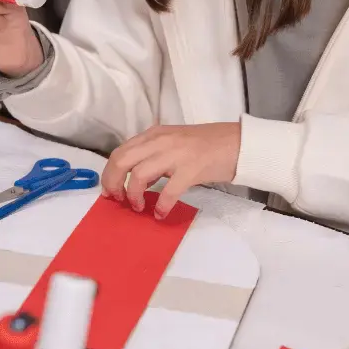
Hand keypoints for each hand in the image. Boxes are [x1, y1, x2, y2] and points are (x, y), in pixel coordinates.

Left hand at [100, 123, 240, 218]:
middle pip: (122, 161)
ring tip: (139, 207)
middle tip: (117, 200)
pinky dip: (161, 206)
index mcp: (155, 135)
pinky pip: (168, 191)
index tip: (110, 190)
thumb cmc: (209, 145)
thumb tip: (138, 179)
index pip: (120, 151)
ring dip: (134, 195)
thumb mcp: (174, 144)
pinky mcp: (191, 169)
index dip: (109, 173)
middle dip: (113, 183)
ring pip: (139, 175)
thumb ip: (155, 156)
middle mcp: (161, 141)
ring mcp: (176, 154)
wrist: (239, 144)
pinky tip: (161, 214)